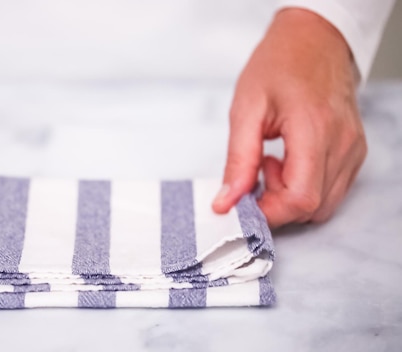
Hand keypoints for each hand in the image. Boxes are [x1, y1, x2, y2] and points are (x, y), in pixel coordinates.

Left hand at [212, 8, 366, 227]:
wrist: (313, 40)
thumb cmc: (278, 65)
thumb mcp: (246, 109)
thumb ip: (238, 161)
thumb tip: (227, 202)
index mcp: (314, 130)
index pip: (300, 199)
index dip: (269, 212)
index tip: (242, 204)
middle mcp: (342, 144)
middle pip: (313, 208)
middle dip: (276, 204)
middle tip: (256, 174)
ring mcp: (353, 149)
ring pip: (324, 205)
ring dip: (290, 196)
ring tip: (271, 163)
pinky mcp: (354, 151)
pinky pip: (332, 190)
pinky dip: (305, 187)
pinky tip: (288, 161)